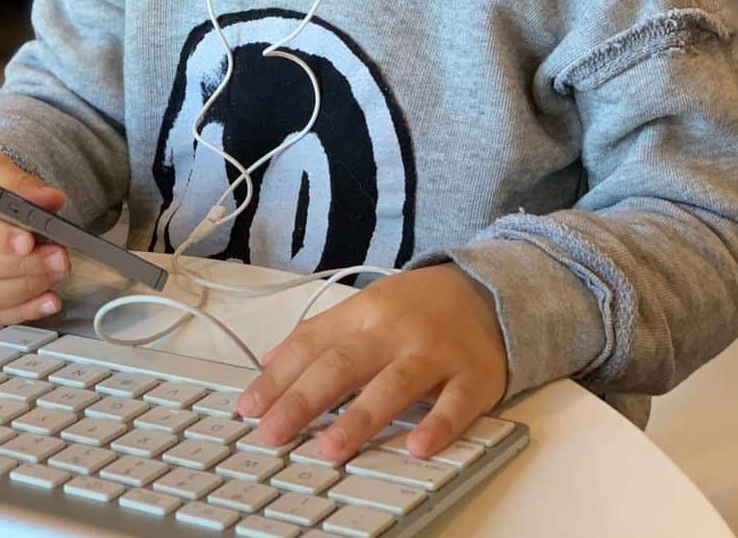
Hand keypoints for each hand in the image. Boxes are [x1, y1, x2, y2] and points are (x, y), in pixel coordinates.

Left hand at [235, 264, 507, 463]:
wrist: (488, 288)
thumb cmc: (419, 306)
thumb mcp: (367, 306)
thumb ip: (320, 333)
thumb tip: (269, 364)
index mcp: (365, 312)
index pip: (312, 343)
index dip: (278, 376)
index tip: (249, 408)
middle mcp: (396, 330)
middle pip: (344, 364)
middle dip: (304, 399)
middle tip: (273, 433)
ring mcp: (436, 352)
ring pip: (395, 384)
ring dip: (361, 417)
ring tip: (330, 449)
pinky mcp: (474, 375)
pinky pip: (456, 403)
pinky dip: (438, 425)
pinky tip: (416, 447)